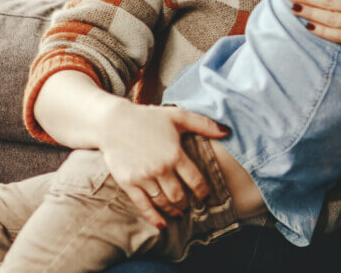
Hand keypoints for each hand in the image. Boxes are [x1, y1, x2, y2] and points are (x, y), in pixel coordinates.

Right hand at [98, 104, 230, 227]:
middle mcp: (160, 168)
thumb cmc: (147, 118)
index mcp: (175, 154)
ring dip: (173, 210)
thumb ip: (203, 124)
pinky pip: (143, 205)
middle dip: (187, 204)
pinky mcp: (128, 183)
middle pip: (179, 196)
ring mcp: (143, 177)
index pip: (195, 180)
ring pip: (163, 202)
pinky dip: (153, 217)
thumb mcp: (177, 116)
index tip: (205, 196)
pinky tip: (162, 224)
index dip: (202, 191)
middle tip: (191, 206)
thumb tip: (228, 131)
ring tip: (179, 213)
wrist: (112, 122)